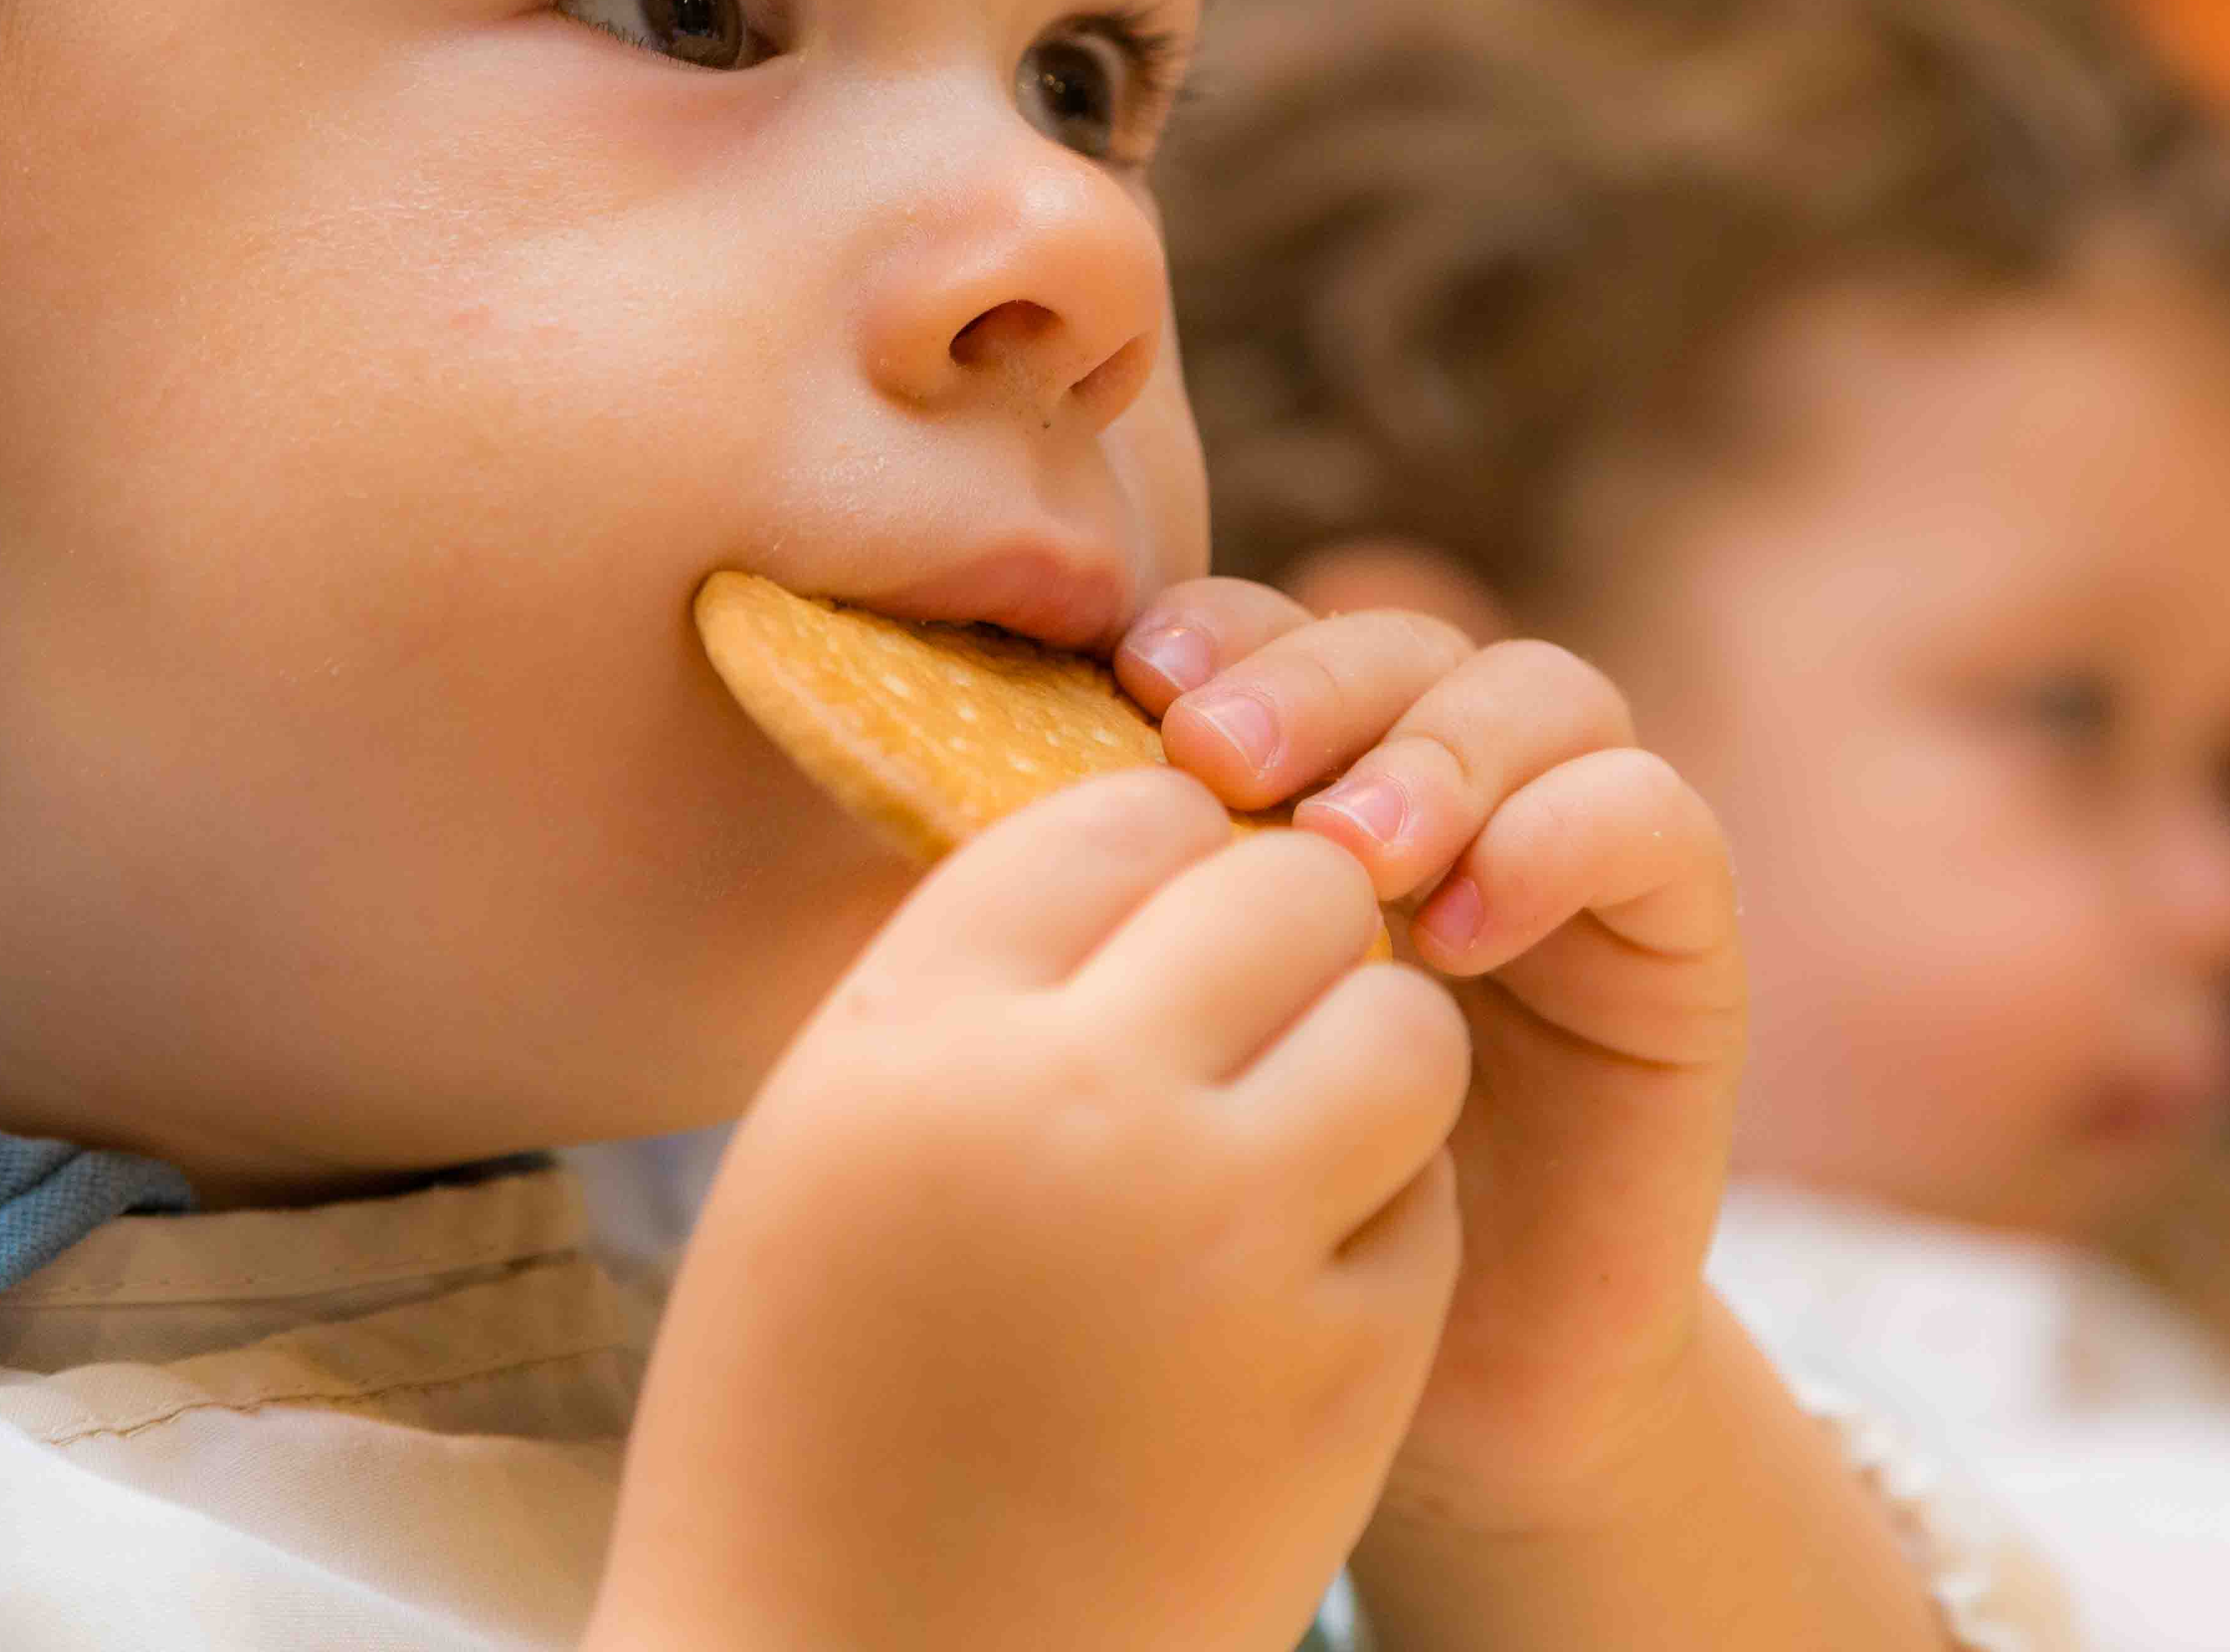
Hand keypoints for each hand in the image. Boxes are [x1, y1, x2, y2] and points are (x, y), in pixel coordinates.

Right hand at [594, 769, 1468, 1651]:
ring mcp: (1223, 1237)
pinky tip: (1285, 1284)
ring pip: (1401, 1025)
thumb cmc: (804, 1415)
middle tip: (1252, 999)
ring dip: (1363, 1051)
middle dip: (1289, 923)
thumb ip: (971, 993)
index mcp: (915, 1036)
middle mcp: (1073, 1104)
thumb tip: (1144, 850)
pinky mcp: (1342, 1369)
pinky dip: (1379, 1213)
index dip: (1155, 846)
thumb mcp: (827, 1150)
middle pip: (1282, 884)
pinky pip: (1425, 1200)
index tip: (1153, 908)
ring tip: (1287, 1127)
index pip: (1110, 815)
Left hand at [1113, 583, 1744, 1534]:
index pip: (1276, 635)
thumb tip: (961, 775)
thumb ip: (1119, 904)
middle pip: (1399, 642)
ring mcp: (1574, 850)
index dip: (1215, 629)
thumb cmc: (1267, 1206)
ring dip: (1435, 753)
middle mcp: (1450, 789)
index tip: (1133, 685)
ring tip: (1346, 854)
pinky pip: (1653, 819)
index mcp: (1313, 781)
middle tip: (1218, 758)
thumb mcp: (1177, 1034)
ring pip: (1541, 693)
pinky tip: (1460, 927)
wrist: (1445, 1381)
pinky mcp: (1678, 939)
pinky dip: (1562, 837)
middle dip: (1309, 681)